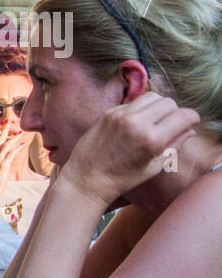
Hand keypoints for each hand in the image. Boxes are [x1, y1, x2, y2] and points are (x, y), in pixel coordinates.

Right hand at [0, 129, 29, 205]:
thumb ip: (0, 162)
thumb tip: (7, 157)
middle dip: (3, 129)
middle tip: (7, 120)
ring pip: (5, 145)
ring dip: (14, 137)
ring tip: (21, 131)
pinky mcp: (3, 165)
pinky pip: (10, 154)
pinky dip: (16, 148)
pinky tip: (22, 144)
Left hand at [62, 93, 198, 207]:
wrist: (86, 180)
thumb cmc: (121, 179)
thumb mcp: (154, 167)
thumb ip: (175, 145)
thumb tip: (190, 130)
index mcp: (152, 139)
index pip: (183, 116)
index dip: (192, 117)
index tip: (192, 120)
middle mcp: (136, 123)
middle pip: (168, 102)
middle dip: (175, 111)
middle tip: (172, 122)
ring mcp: (120, 115)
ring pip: (151, 97)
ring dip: (158, 106)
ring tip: (155, 120)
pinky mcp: (108, 113)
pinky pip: (132, 103)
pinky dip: (139, 110)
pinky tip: (135, 124)